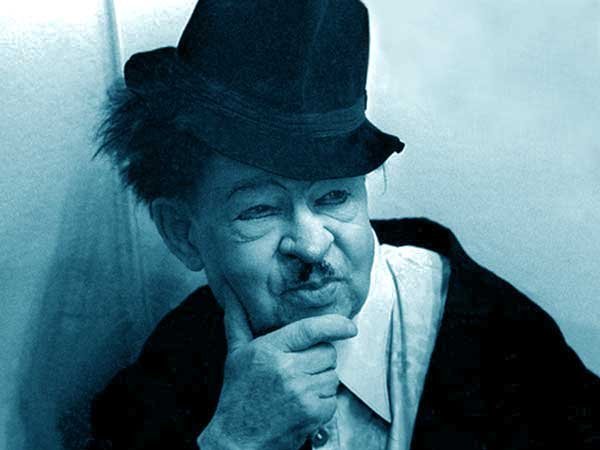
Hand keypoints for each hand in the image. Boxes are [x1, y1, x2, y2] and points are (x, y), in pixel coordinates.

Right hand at [197, 290, 356, 449]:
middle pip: (327, 353)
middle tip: (301, 369)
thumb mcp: (235, 355)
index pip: (310, 329)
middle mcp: (286, 368)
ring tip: (299, 389)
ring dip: (321, 382)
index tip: (349, 326)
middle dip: (319, 360)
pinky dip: (323, 404)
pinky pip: (333, 399)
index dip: (334, 324)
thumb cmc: (238, 396)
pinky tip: (303, 405)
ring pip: (332, 376)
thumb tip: (231, 296)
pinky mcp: (312, 413)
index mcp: (269, 349)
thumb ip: (238, 322)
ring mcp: (301, 392)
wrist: (237, 439)